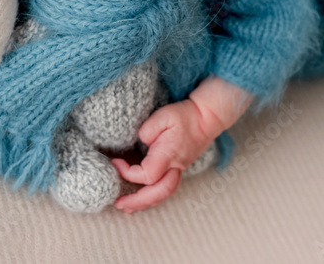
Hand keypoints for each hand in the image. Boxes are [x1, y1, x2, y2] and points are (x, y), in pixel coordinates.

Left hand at [111, 98, 218, 213]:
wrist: (207, 117)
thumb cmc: (185, 115)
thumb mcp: (164, 116)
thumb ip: (147, 130)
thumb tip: (140, 142)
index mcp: (169, 155)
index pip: (147, 175)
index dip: (128, 173)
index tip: (115, 162)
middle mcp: (175, 167)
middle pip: (157, 194)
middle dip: (137, 202)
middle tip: (118, 203)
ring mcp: (178, 170)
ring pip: (163, 195)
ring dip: (145, 203)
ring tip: (127, 208)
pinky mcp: (178, 168)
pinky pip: (165, 189)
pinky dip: (152, 197)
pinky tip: (141, 198)